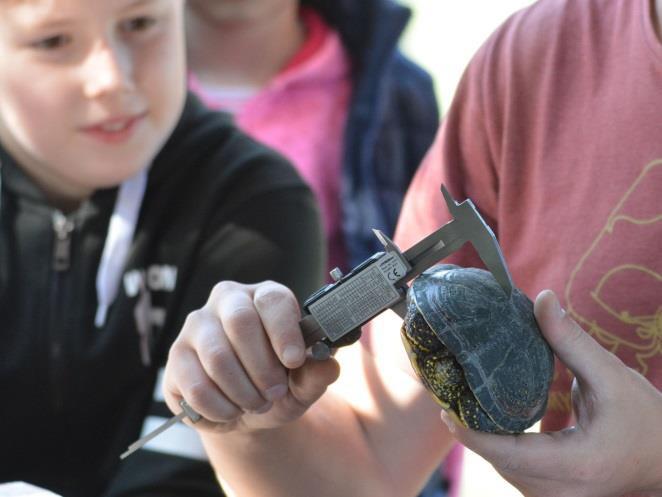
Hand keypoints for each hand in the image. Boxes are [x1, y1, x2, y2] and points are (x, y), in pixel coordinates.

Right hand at [162, 281, 339, 433]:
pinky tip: (231, 411)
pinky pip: (196, 386)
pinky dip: (220, 408)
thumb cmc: (278, 384)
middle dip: (262, 367)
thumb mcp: (305, 383)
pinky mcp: (176, 356)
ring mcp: (197, 325)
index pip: (272, 300)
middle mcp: (228, 300)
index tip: (294, 361)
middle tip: (275, 392)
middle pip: (241, 322)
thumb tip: (327, 364)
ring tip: (256, 403)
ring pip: (218, 357)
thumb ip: (317, 373)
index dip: (284, 330)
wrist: (247, 409)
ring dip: (243, 392)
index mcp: (264, 296)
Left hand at [441, 290, 661, 496]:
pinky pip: (517, 474)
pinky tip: (489, 422)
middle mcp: (562, 492)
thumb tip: (542, 299)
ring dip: (484, 441)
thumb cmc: (647, 422)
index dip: (471, 433)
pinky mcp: (556, 496)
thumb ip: (572, 340)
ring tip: (462, 405)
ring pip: (506, 470)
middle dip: (471, 430)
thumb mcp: (612, 377)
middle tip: (448, 394)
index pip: (507, 453)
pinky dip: (501, 449)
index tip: (446, 407)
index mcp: (574, 464)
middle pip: (499, 462)